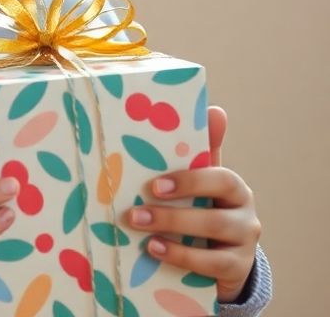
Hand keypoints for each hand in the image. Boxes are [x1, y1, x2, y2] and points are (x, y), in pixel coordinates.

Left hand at [124, 106, 260, 302]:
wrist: (220, 258)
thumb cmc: (202, 209)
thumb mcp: (198, 182)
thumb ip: (196, 153)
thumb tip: (213, 109)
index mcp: (232, 187)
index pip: (221, 177)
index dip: (190, 180)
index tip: (155, 184)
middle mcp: (244, 213)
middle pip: (215, 212)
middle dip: (173, 212)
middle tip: (135, 213)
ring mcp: (243, 243)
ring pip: (214, 235)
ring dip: (173, 232)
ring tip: (140, 231)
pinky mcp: (236, 269)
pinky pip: (213, 264)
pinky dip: (182, 257)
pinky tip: (154, 250)